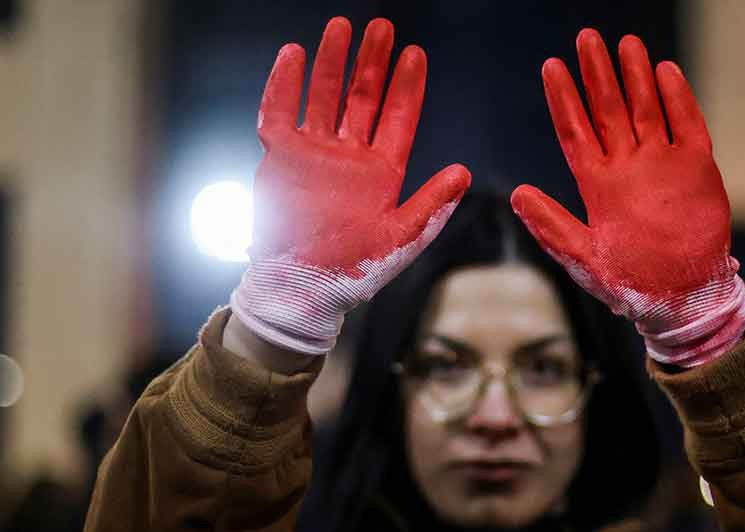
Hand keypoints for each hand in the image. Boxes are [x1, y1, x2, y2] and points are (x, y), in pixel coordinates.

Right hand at [230, 17, 470, 355]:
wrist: (302, 291)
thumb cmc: (353, 272)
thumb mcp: (400, 239)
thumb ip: (431, 205)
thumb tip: (464, 172)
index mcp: (382, 172)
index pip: (398, 118)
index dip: (406, 87)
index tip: (415, 54)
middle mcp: (350, 157)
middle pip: (363, 98)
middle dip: (372, 63)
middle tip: (381, 27)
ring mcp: (314, 154)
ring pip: (324, 97)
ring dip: (333, 63)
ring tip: (341, 28)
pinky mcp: (280, 159)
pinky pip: (280, 114)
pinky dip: (285, 85)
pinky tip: (294, 56)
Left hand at [511, 30, 744, 366]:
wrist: (680, 299)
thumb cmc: (630, 284)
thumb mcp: (583, 258)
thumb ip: (552, 226)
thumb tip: (516, 195)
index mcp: (598, 185)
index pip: (576, 131)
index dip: (563, 99)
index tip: (551, 67)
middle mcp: (628, 167)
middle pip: (609, 109)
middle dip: (597, 74)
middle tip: (586, 38)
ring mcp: (662, 164)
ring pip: (646, 109)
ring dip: (635, 77)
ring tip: (626, 43)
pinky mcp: (695, 169)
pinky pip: (687, 125)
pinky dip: (678, 99)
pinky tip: (665, 72)